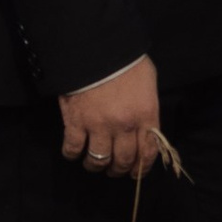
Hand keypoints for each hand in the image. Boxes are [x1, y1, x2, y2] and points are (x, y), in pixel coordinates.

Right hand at [59, 55, 165, 180]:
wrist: (97, 48)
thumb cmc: (126, 62)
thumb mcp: (148, 82)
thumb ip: (148, 108)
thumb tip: (146, 127)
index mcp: (146, 115)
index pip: (147, 153)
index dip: (142, 168)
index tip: (136, 173)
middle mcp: (124, 126)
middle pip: (123, 160)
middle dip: (119, 170)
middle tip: (115, 169)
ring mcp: (98, 126)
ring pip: (98, 160)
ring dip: (97, 165)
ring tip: (95, 163)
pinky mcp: (76, 123)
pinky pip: (73, 148)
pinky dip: (72, 154)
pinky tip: (74, 152)